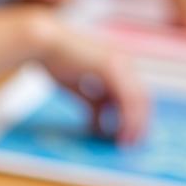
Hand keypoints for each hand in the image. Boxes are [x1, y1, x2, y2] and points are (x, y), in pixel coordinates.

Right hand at [39, 19, 150, 143]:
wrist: (43, 41)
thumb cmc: (54, 60)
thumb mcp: (78, 87)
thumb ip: (92, 104)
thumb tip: (99, 125)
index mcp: (117, 64)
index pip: (134, 94)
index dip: (134, 116)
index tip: (128, 135)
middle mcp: (123, 63)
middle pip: (141, 98)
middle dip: (139, 123)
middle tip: (132, 143)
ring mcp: (120, 64)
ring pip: (137, 100)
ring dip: (135, 124)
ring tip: (127, 143)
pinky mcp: (112, 68)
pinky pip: (126, 98)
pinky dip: (126, 117)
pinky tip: (120, 132)